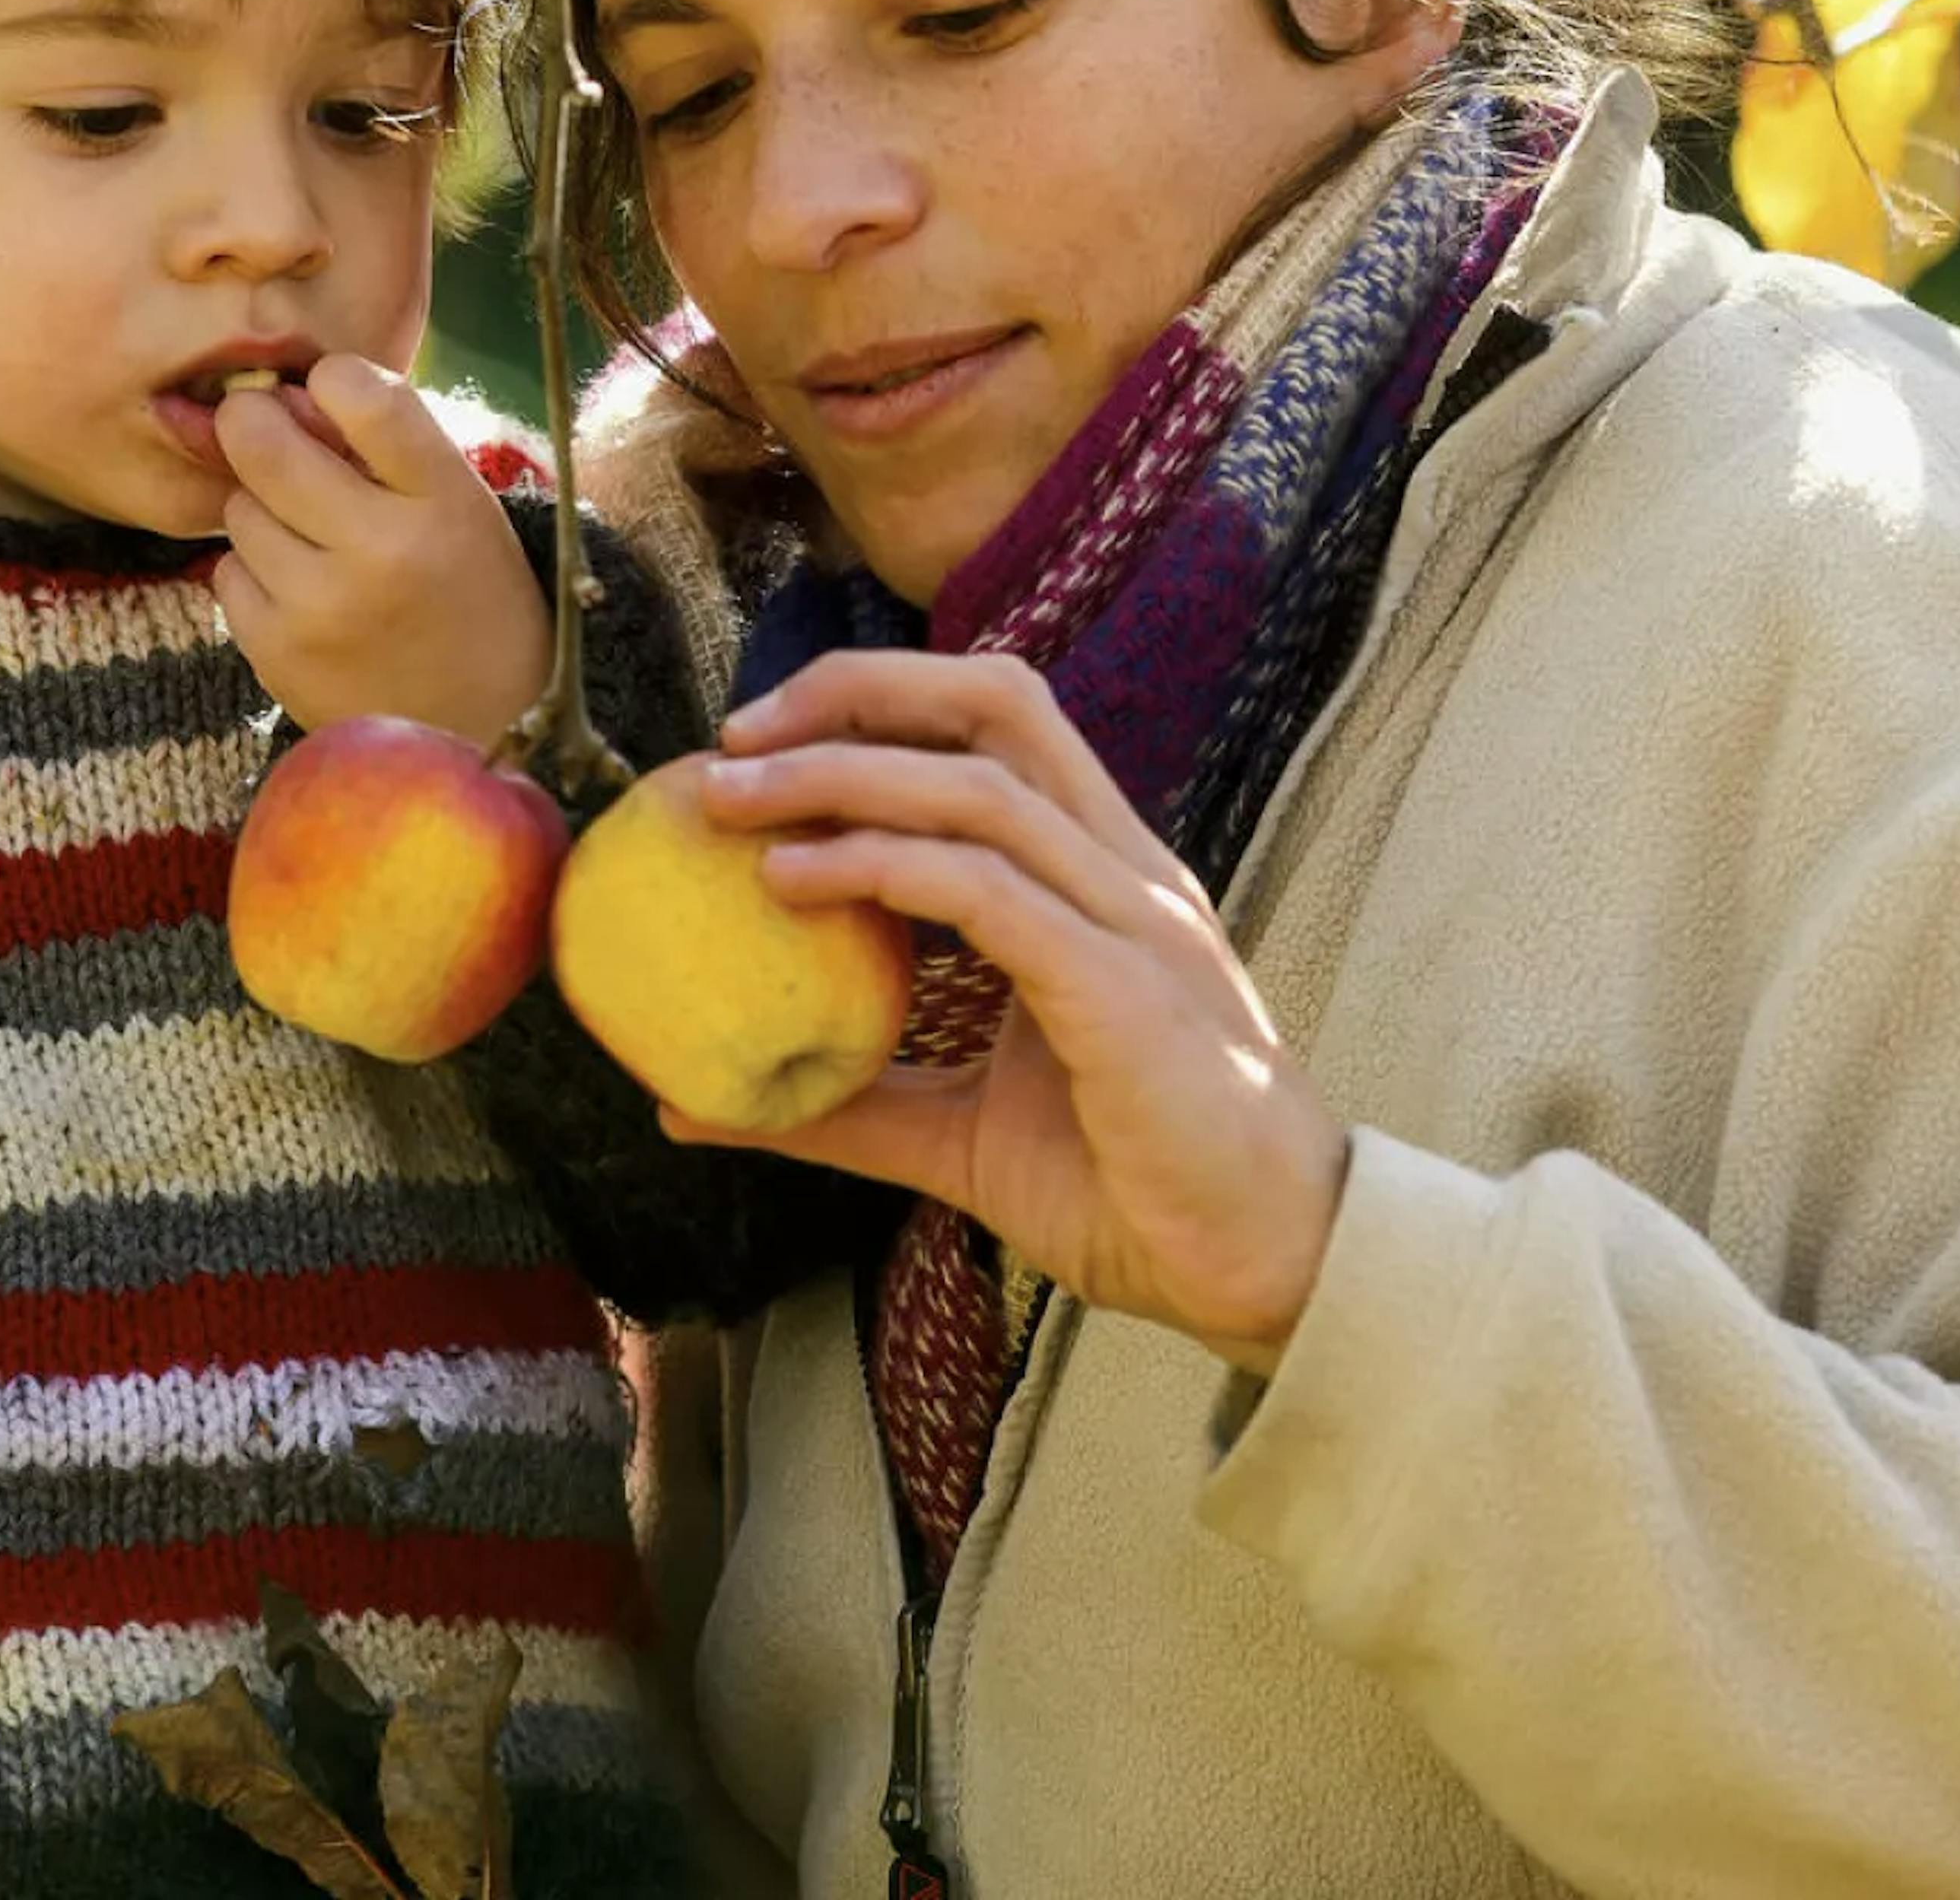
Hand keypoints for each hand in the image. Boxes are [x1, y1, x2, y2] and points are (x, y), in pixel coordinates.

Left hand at [213, 355, 550, 739]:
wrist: (481, 730)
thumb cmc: (469, 596)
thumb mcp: (459, 505)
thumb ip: (383, 443)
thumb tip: (278, 395)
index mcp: (445, 500)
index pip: (362, 392)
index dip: (330, 377)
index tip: (330, 392)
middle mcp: (381, 549)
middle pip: (261, 441)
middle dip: (255, 423)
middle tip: (269, 433)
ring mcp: (320, 605)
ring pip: (237, 507)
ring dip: (262, 508)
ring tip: (313, 538)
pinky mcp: (276, 652)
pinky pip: (227, 573)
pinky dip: (256, 572)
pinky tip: (302, 593)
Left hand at [674, 652, 1351, 1376]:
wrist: (1269, 1267)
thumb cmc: (1133, 1192)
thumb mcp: (959, 1137)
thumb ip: (846, 1106)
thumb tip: (690, 1104)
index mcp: (1100, 880)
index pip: (997, 730)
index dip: (878, 705)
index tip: (757, 746)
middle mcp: (1123, 871)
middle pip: (997, 703)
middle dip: (857, 692)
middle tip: (731, 741)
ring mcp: (1131, 919)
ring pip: (980, 785)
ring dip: (840, 775)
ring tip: (731, 803)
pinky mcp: (1123, 987)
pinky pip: (989, 889)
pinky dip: (881, 867)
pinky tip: (791, 883)